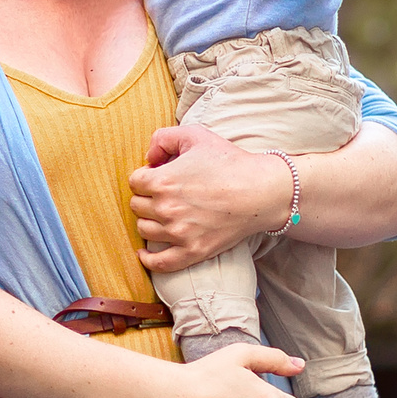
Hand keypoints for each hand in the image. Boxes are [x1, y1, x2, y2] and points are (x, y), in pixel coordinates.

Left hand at [130, 124, 289, 269]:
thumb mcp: (195, 135)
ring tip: (163, 214)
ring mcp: (179, 233)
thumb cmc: (230, 161)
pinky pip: (159, 263)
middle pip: (137, 206)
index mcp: (162, 180)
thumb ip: (163, 137)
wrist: (261, 191)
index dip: (146, 176)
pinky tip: (144, 253)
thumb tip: (149, 157)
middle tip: (165, 193)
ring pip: (144, 230)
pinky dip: (148, 259)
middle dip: (147, 197)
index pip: (134, 182)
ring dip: (149, 221)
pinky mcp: (193, 251)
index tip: (160, 176)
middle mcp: (166, 209)